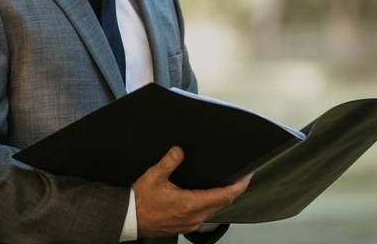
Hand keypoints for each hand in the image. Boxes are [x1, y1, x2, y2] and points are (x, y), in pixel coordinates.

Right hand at [133, 146, 250, 236]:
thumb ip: (169, 162)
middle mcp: (194, 216)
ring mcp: (191, 223)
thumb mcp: (154, 176)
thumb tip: (180, 150)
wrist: (130, 219)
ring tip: (227, 185)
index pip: (224, 196)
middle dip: (233, 190)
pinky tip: (207, 197)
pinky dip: (211, 204)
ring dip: (222, 198)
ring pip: (214, 210)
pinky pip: (205, 215)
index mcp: (190, 203)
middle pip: (222, 203)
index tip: (247, 177)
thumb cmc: (140, 201)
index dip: (238, 186)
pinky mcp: (185, 226)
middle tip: (241, 178)